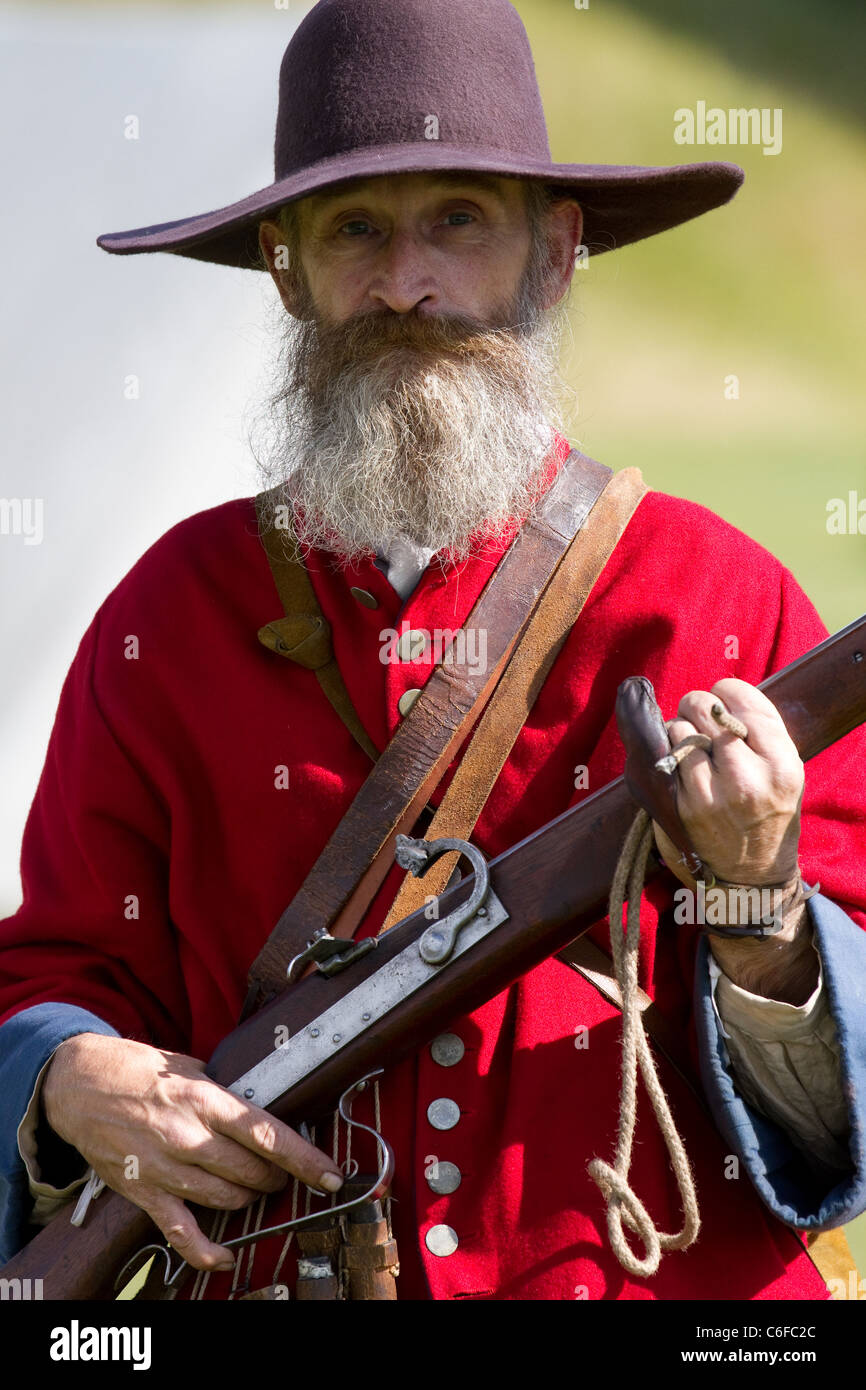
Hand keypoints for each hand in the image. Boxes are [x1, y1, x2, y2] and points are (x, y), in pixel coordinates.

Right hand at [41, 1033, 343, 1271]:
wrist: (78, 1084)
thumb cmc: (137, 1070)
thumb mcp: (189, 1067)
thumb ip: (223, 1093)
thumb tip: (259, 1109)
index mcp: (206, 1099)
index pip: (268, 1135)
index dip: (304, 1159)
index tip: (331, 1175)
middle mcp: (189, 1136)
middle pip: (252, 1173)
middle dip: (275, 1178)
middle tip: (278, 1174)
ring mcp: (165, 1168)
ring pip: (227, 1199)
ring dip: (248, 1199)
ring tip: (251, 1189)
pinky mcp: (144, 1192)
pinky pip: (180, 1232)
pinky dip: (205, 1251)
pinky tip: (224, 1256)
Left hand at [651, 678, 816, 1004]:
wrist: (750, 878)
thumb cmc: (766, 816)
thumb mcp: (782, 774)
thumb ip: (759, 735)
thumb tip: (719, 695)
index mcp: (782, 764)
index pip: (747, 701)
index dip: (726, 689)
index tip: (721, 693)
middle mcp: (750, 777)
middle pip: (707, 708)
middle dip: (697, 705)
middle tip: (698, 715)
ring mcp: (714, 793)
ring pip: (681, 730)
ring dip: (680, 729)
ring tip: (690, 743)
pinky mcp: (685, 807)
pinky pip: (668, 758)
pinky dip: (669, 752)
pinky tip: (679, 761)